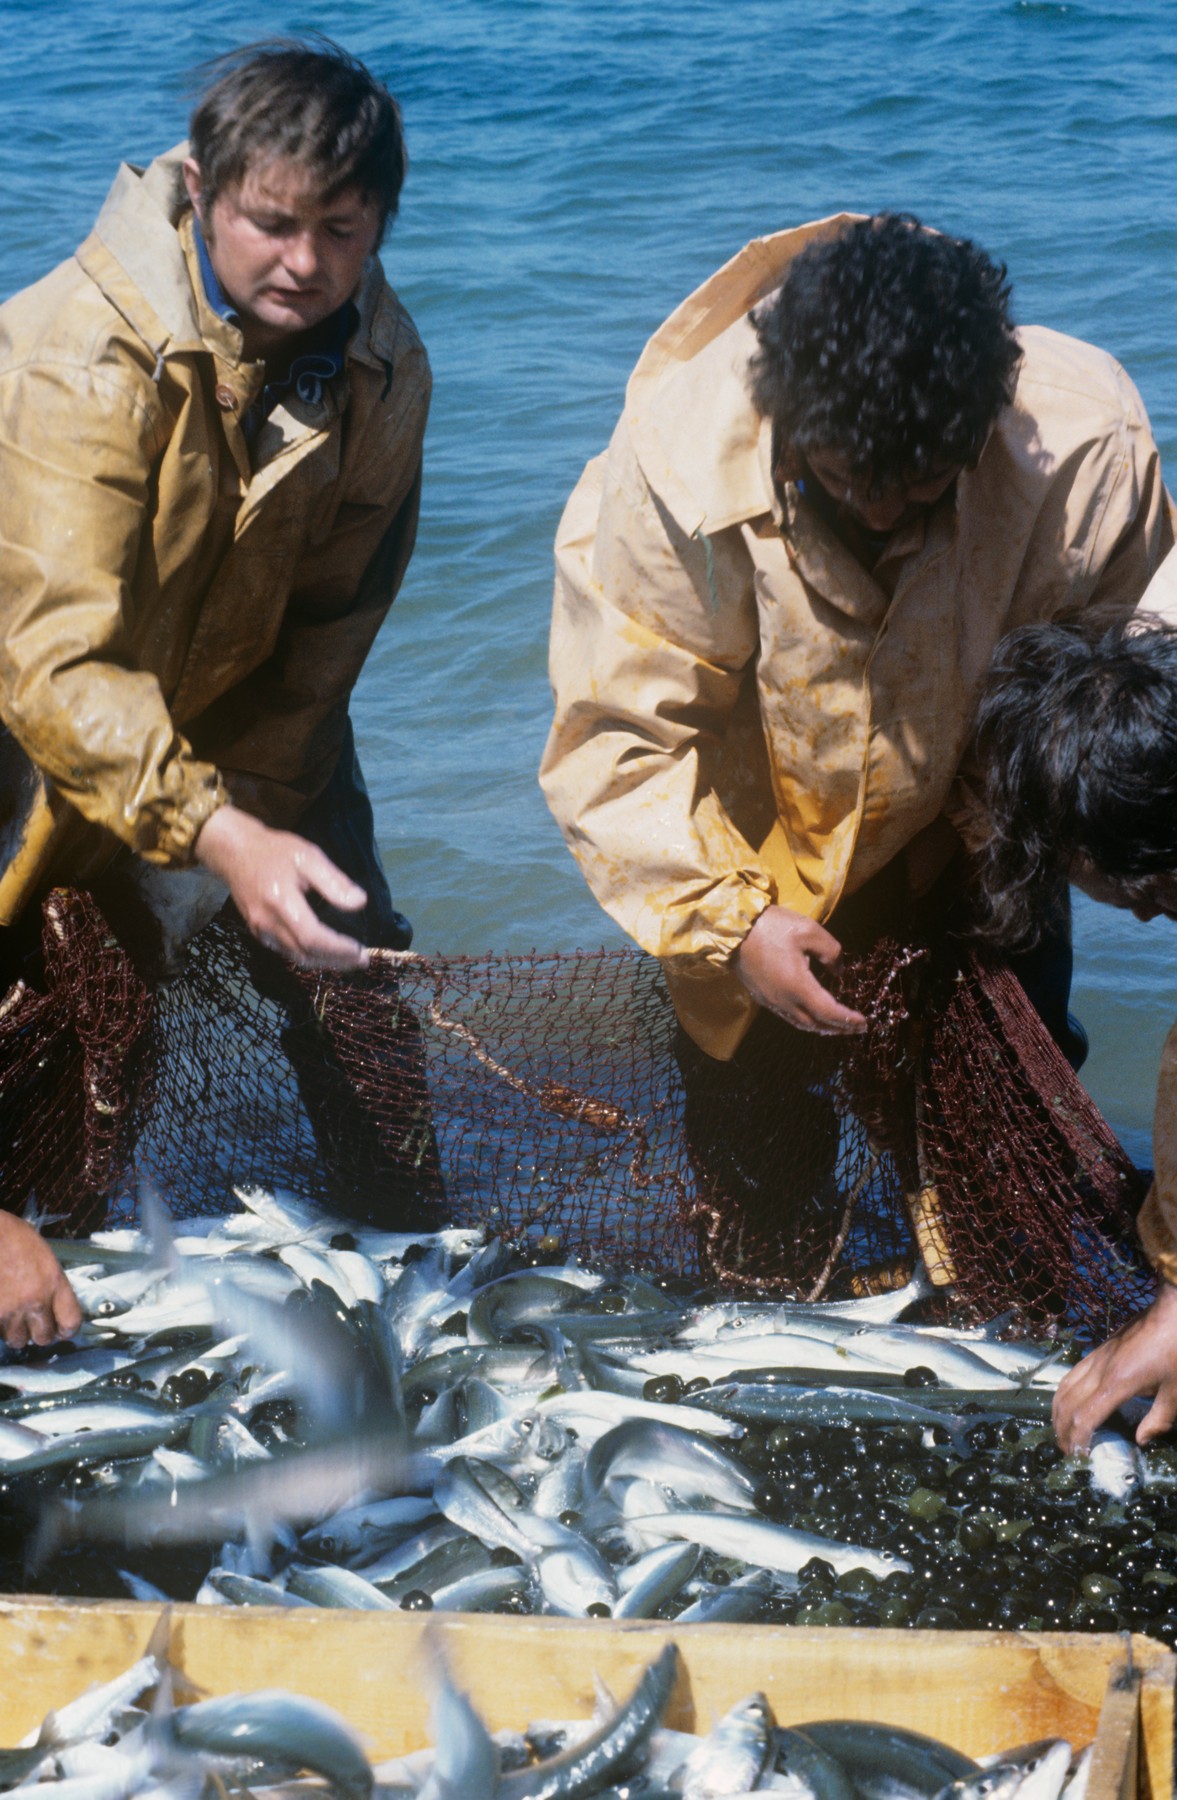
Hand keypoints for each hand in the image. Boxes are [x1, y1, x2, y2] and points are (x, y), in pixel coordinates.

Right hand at [0, 1214, 82, 1349]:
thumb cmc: (13, 1237)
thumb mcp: (43, 1256)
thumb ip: (51, 1283)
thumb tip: (53, 1306)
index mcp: (54, 1282)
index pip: (72, 1321)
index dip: (66, 1329)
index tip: (60, 1328)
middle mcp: (36, 1300)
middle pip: (44, 1338)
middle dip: (39, 1333)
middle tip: (33, 1323)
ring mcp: (11, 1311)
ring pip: (17, 1340)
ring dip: (16, 1331)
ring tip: (12, 1314)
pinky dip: (0, 1326)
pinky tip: (1, 1310)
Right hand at [195, 803, 368, 970]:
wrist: (234, 852)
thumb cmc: (274, 851)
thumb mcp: (308, 856)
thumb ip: (333, 881)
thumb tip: (359, 903)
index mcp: (281, 903)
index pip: (312, 937)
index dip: (337, 948)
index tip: (359, 949)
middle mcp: (267, 923)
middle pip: (305, 954)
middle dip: (336, 961)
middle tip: (362, 960)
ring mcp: (260, 931)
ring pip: (295, 957)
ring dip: (324, 962)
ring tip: (349, 960)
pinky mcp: (257, 932)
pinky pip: (286, 952)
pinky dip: (309, 956)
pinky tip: (325, 952)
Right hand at [735, 904, 867, 1034]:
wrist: (731, 929)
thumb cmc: (772, 927)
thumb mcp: (809, 931)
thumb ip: (831, 952)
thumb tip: (839, 971)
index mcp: (798, 986)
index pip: (829, 1012)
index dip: (848, 1020)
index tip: (865, 1022)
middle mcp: (784, 1000)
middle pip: (815, 1024)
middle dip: (838, 1029)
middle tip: (856, 1029)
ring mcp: (771, 1000)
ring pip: (800, 1023)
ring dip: (822, 1027)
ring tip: (837, 1026)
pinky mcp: (762, 996)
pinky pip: (788, 1017)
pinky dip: (806, 1020)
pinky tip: (812, 1013)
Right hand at [1053, 1280, 1176, 1451]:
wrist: (1172, 1311)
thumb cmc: (1176, 1350)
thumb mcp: (1176, 1391)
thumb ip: (1159, 1420)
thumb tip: (1141, 1441)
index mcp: (1117, 1383)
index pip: (1084, 1417)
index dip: (1076, 1440)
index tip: (1077, 1457)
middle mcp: (1099, 1370)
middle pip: (1066, 1403)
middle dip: (1062, 1430)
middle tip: (1066, 1451)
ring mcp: (1096, 1358)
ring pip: (1063, 1386)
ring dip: (1058, 1411)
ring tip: (1062, 1430)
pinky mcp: (1099, 1350)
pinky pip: (1072, 1374)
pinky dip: (1064, 1393)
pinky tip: (1070, 1401)